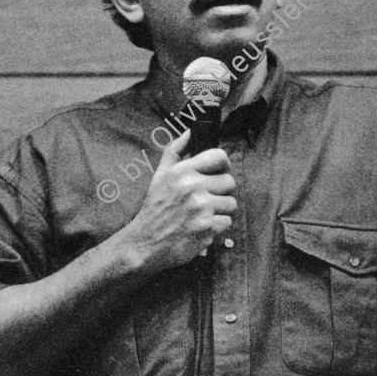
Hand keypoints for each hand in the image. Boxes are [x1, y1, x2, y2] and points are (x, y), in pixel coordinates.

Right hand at [121, 127, 236, 273]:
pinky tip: (202, 228)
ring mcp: (201, 208)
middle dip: (221, 192)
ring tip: (204, 215)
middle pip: (229, 182)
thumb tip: (190, 131)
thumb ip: (175, 151)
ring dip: (221, 211)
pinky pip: (227, 222)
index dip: (224, 165)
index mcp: (183, 171)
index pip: (219, 156)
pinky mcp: (207, 228)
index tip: (219, 173)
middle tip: (207, 200)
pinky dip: (217, 228)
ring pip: (231, 204)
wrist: (145, 243)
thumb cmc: (154, 209)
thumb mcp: (160, 175)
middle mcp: (193, 187)